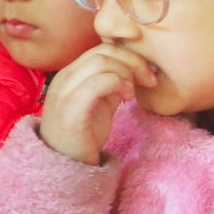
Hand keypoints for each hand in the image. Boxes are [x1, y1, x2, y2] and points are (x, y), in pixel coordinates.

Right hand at [38, 45, 156, 166]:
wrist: (65, 165)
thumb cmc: (83, 134)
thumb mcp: (100, 102)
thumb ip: (111, 84)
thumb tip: (134, 69)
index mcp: (70, 74)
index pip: (101, 48)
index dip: (128, 55)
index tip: (146, 73)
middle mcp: (64, 77)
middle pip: (103, 51)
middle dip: (133, 61)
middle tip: (148, 80)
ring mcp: (65, 91)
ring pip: (101, 61)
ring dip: (127, 72)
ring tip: (134, 92)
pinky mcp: (71, 107)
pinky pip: (98, 82)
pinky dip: (119, 84)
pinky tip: (127, 98)